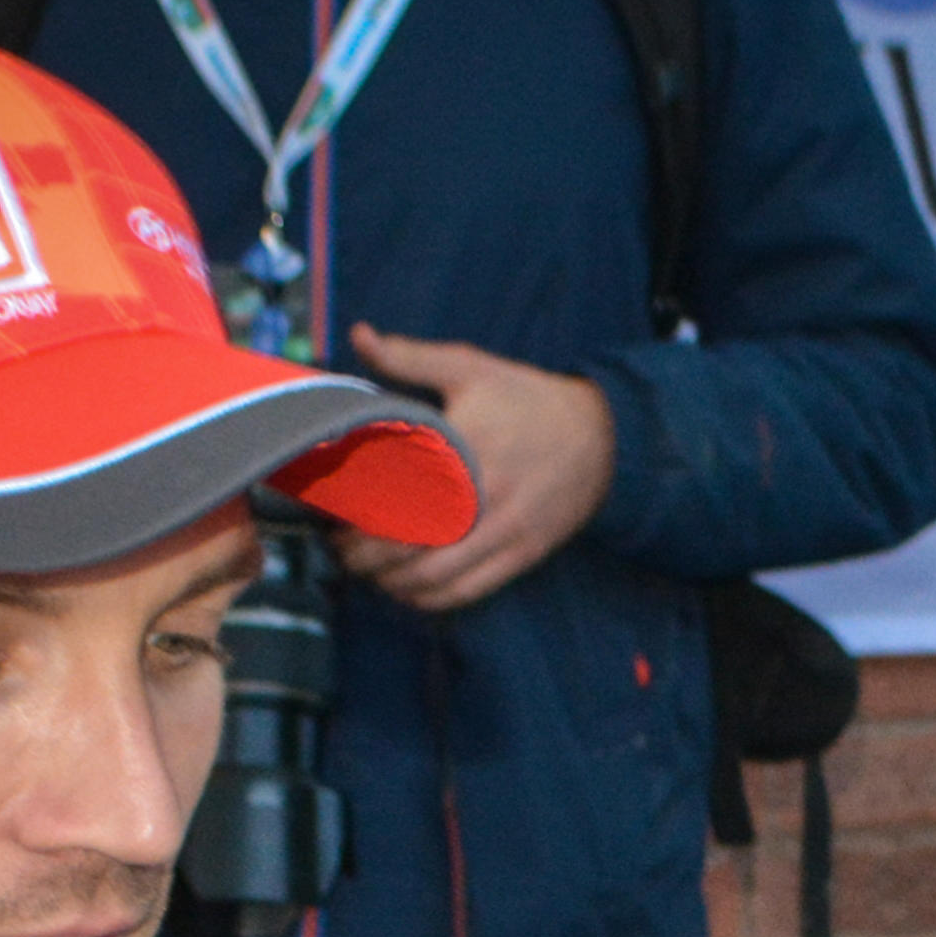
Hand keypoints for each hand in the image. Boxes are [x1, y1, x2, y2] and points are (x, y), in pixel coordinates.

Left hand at [333, 326, 613, 612]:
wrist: (603, 438)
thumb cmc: (529, 400)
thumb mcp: (471, 367)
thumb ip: (410, 357)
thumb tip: (360, 337)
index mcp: (464, 451)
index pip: (395, 498)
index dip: (357, 517)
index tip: (333, 515)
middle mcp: (483, 499)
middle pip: (407, 548)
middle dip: (364, 558)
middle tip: (339, 548)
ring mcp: (504, 534)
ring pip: (433, 578)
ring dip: (391, 584)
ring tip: (366, 571)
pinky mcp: (520, 556)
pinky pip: (466, 592)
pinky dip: (428, 599)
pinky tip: (406, 590)